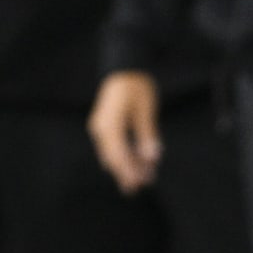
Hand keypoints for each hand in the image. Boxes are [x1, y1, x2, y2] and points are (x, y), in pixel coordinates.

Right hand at [88, 71, 162, 193]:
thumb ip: (147, 135)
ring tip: (144, 175)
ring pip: (112, 152)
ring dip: (126, 164)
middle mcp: (101, 128)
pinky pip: (112, 144)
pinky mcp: (105, 123)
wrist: (123, 64)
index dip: (129, 172)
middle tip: (141, 187)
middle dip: (127, 172)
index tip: (141, 184)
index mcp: (109, 125)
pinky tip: (138, 158)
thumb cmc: (135, 85)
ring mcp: (101, 125)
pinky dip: (124, 153)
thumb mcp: (145, 110)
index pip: (119, 156)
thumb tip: (151, 157)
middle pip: (113, 157)